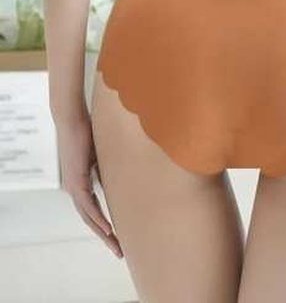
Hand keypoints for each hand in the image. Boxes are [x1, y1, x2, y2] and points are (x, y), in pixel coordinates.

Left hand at [55, 105, 122, 258]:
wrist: (73, 120)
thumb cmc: (88, 132)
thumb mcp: (102, 155)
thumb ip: (109, 168)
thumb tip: (127, 172)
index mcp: (82, 183)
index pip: (94, 210)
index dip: (106, 224)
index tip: (119, 236)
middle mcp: (76, 189)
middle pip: (91, 220)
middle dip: (106, 237)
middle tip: (119, 251)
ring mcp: (74, 187)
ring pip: (89, 218)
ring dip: (103, 233)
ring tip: (117, 246)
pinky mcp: (76, 182)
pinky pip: (88, 206)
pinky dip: (99, 219)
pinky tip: (109, 229)